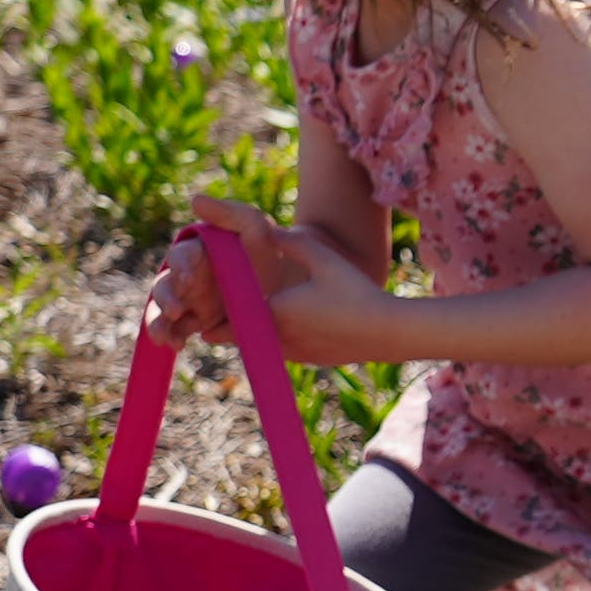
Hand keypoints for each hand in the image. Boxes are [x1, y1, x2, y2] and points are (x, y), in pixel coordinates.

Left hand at [148, 195, 399, 363]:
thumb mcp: (321, 257)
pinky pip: (281, 349)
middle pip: (237, 338)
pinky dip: (278, 338)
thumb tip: (263, 230)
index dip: (209, 320)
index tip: (203, 309)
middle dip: (229, 325)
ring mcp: (293, 354)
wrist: (388, 332)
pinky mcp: (308, 360)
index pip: (220, 327)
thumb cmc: (354, 292)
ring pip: (259, 344)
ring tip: (258, 313)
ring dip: (255, 331)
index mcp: (271, 314)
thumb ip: (287, 241)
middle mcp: (276, 340)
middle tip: (219, 311)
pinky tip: (293, 322)